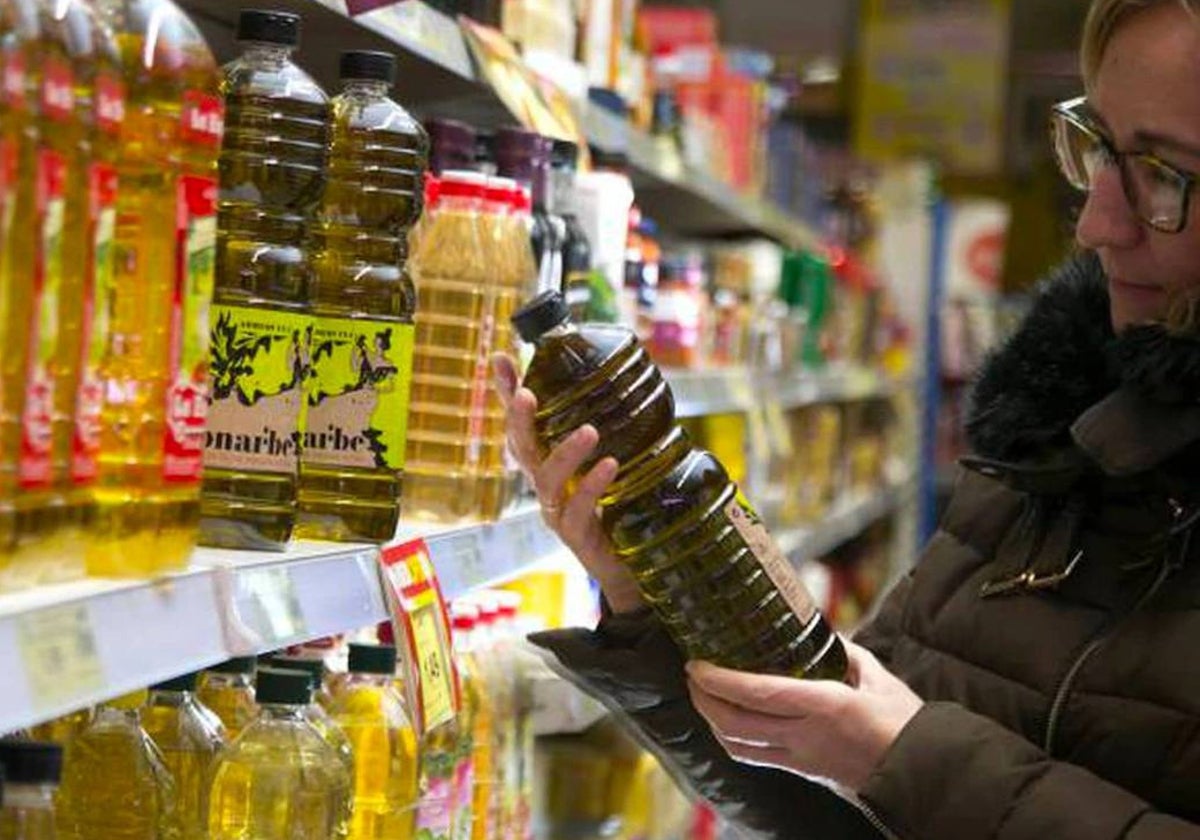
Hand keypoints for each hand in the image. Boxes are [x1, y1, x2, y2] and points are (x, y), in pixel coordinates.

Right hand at [492, 354, 642, 613]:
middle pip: (520, 449)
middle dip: (518, 420)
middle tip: (526, 393)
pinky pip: (577, 509)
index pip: (521, 423)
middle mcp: (544, 487)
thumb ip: (617, 431)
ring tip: (589, 431)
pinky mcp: (576, 536)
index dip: (507, 393)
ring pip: (545, 481)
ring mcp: (556, 512)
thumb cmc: (618, 510)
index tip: (502, 359)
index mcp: (548, 464)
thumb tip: (636, 386)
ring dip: (564, 453)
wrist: (631, 569)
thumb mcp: (614, 464)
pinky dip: (591, 486)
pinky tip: (608, 466)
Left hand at [686, 641, 921, 792]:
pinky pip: (755, 758)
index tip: (697, 664)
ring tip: (702, 696)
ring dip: (711, 720)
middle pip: (735, 723)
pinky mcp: (802, 771)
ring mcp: (800, 758)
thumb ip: (845, 652)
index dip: (720, 680)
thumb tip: (818, 631)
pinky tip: (728, 722)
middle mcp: (805, 735)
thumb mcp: (878, 675)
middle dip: (704, 699)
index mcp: (824, 706)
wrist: (922, 771)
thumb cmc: (904, 722)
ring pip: (738, 745)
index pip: (758, 693)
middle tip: (692, 675)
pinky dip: (731, 739)